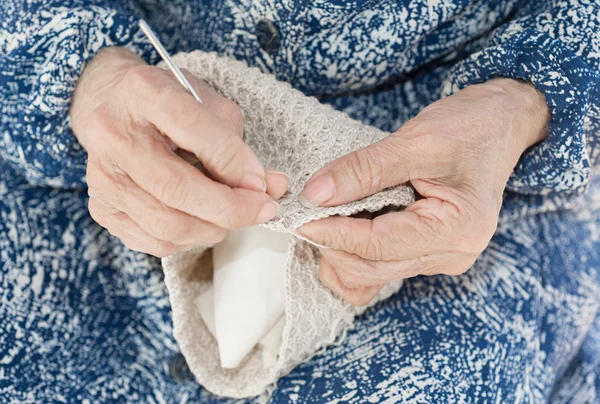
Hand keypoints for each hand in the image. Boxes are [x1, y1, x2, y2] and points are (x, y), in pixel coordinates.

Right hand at [70, 47, 287, 256]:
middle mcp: (113, 134)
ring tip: (232, 215)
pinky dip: (190, 240)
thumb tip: (270, 187)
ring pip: (167, 224)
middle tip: (262, 210)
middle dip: (231, 209)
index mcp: (144, 92)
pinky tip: (203, 222)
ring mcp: (102, 175)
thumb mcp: (207, 103)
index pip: (195, 131)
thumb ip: (237, 144)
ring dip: (214, 228)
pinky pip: (154, 242)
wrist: (114, 107)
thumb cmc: (169, 103)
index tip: (263, 184)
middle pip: (177, 189)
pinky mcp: (101, 207)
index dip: (235, 164)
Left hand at [298, 78, 548, 305]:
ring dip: (341, 251)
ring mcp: (442, 257)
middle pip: (373, 268)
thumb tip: (315, 195)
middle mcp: (452, 254)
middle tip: (302, 217)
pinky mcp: (430, 251)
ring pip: (375, 272)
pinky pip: (384, 266)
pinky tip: (339, 230)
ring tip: (319, 220)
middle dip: (332, 245)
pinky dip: (356, 254)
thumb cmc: (471, 126)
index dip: (333, 233)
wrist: (502, 123)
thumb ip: (362, 170)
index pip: (378, 245)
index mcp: (457, 229)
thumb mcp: (415, 140)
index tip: (299, 217)